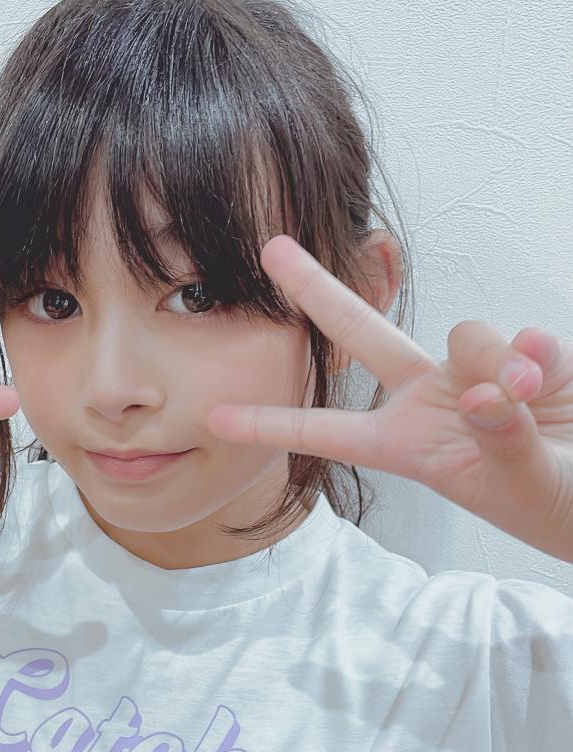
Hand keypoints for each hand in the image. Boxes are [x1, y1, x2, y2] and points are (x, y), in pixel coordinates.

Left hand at [205, 235, 572, 562]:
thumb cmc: (553, 506)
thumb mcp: (518, 486)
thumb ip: (498, 438)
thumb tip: (480, 391)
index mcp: (406, 445)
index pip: (328, 433)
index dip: (273, 425)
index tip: (214, 417)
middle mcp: (431, 399)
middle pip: (363, 333)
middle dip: (317, 288)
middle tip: (270, 245)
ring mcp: (477, 371)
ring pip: (467, 334)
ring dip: (496, 362)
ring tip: (528, 400)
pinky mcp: (527, 354)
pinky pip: (526, 338)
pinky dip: (540, 361)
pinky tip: (550, 389)